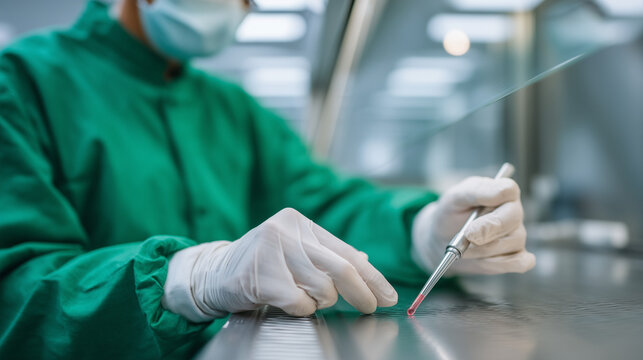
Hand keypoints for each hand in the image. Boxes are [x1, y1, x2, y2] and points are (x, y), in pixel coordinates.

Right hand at [162, 208, 397, 321]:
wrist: (214, 273)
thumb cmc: (262, 265)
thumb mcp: (295, 251)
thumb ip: (327, 255)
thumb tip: (365, 261)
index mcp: (300, 223)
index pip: (346, 251)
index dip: (372, 276)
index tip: (388, 294)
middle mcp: (287, 230)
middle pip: (340, 268)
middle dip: (362, 292)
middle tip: (371, 307)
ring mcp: (272, 250)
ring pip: (321, 289)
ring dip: (318, 302)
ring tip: (301, 296)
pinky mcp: (261, 274)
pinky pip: (299, 302)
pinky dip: (299, 308)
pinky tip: (284, 301)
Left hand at [412, 176, 535, 274]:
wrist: (442, 239)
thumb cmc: (451, 214)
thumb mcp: (456, 197)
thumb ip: (477, 191)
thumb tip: (501, 194)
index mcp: (501, 192)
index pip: (509, 190)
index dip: (493, 201)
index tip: (475, 212)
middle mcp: (513, 212)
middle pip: (513, 218)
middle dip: (487, 230)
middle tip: (468, 235)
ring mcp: (517, 235)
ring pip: (512, 243)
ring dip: (483, 249)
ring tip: (466, 248)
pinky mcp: (516, 257)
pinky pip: (519, 263)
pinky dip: (498, 264)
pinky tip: (482, 259)